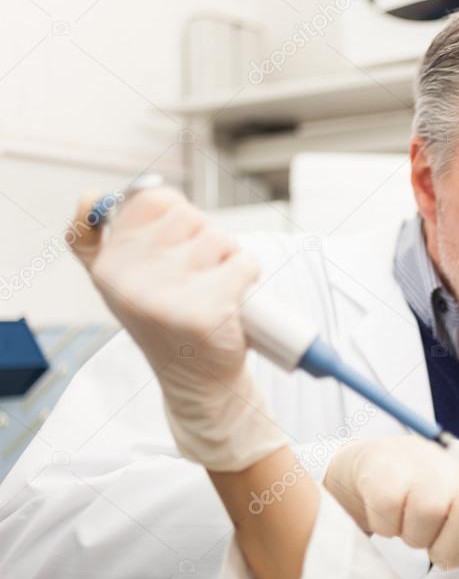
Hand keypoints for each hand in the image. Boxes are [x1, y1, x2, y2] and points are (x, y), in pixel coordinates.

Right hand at [70, 187, 287, 470]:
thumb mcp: (123, 282)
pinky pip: (244, 264)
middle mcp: (127, 280)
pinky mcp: (203, 312)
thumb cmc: (168, 321)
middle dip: (206, 239)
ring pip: (219, 238)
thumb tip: (90, 199)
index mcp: (107, 265)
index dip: (177, 214)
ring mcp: (164, 297)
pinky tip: (233, 302)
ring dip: (228, 259)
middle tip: (198, 276)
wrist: (197, 380)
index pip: (151, 198)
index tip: (177, 245)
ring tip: (214, 290)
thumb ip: (98, 240)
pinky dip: (249, 276)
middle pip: (190, 215)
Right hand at [323, 436, 458, 568]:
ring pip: (424, 529)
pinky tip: (392, 510)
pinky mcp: (382, 477)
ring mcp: (417, 467)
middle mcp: (455, 463)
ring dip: (417, 538)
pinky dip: (389, 528)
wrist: (378, 463)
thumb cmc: (432, 487)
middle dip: (456, 544)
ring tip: (413, 519)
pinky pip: (390, 526)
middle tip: (440, 540)